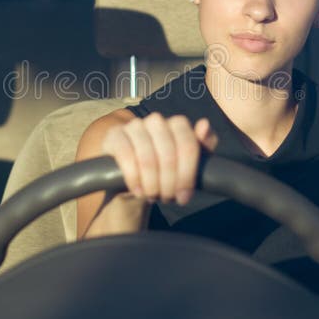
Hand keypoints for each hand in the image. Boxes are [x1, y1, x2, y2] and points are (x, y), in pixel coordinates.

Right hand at [101, 113, 217, 205]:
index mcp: (178, 124)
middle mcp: (156, 120)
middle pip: (168, 152)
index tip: (184, 195)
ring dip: (151, 182)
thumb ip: (203, 147)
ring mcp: (134, 125)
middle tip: (167, 198)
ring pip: (148, 156)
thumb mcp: (189, 166)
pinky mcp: (114, 135)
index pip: (188, 145)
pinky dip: (134, 177)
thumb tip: (204, 125)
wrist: (135, 183)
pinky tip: (138, 190)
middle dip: (169, 181)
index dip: (187, 174)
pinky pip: (126, 155)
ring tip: (152, 195)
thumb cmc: (165, 173)